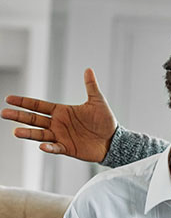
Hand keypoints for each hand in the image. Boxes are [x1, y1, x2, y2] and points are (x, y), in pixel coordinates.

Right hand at [1, 68, 116, 161]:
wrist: (113, 140)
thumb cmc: (105, 121)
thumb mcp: (98, 101)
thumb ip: (90, 86)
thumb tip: (88, 69)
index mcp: (62, 111)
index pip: (39, 105)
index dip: (25, 102)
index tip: (9, 99)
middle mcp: (58, 123)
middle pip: (34, 119)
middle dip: (19, 116)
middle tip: (4, 113)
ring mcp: (61, 136)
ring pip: (40, 134)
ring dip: (29, 133)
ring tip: (16, 131)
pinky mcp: (67, 148)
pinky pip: (55, 148)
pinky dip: (49, 147)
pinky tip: (42, 145)